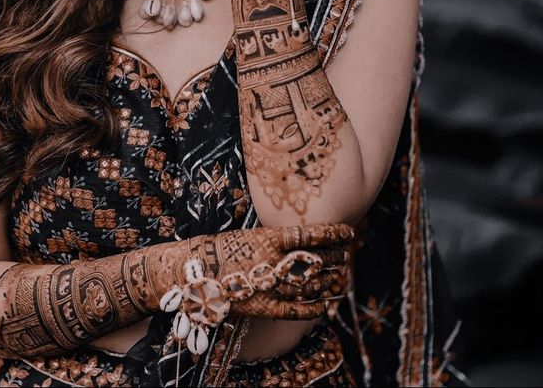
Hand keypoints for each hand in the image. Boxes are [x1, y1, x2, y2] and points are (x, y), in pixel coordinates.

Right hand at [146, 224, 352, 324]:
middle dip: (334, 258)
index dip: (332, 234)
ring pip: (309, 285)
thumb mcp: (250, 234)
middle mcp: (272, 262)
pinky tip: (323, 304)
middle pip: (315, 260)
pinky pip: (295, 310)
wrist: (194, 271)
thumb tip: (301, 237)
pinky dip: (312, 308)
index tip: (348, 232)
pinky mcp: (263, 306)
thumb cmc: (222, 246)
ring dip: (327, 281)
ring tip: (338, 277)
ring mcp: (269, 286)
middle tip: (345, 255)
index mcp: (269, 238)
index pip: (309, 234)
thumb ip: (276, 238)